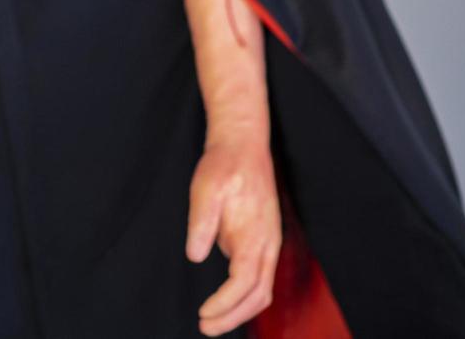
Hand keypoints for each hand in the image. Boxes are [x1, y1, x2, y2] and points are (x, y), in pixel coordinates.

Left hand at [186, 136, 282, 335]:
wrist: (243, 144)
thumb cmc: (224, 165)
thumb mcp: (205, 189)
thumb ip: (202, 223)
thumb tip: (196, 255)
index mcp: (254, 235)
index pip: (244, 283)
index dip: (225, 304)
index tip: (204, 314)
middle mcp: (267, 244)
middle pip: (258, 295)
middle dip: (233, 316)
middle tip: (206, 327)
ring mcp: (268, 243)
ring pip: (262, 289)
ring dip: (240, 309)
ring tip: (213, 319)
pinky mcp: (263, 239)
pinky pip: (259, 276)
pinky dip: (245, 295)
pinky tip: (226, 298)